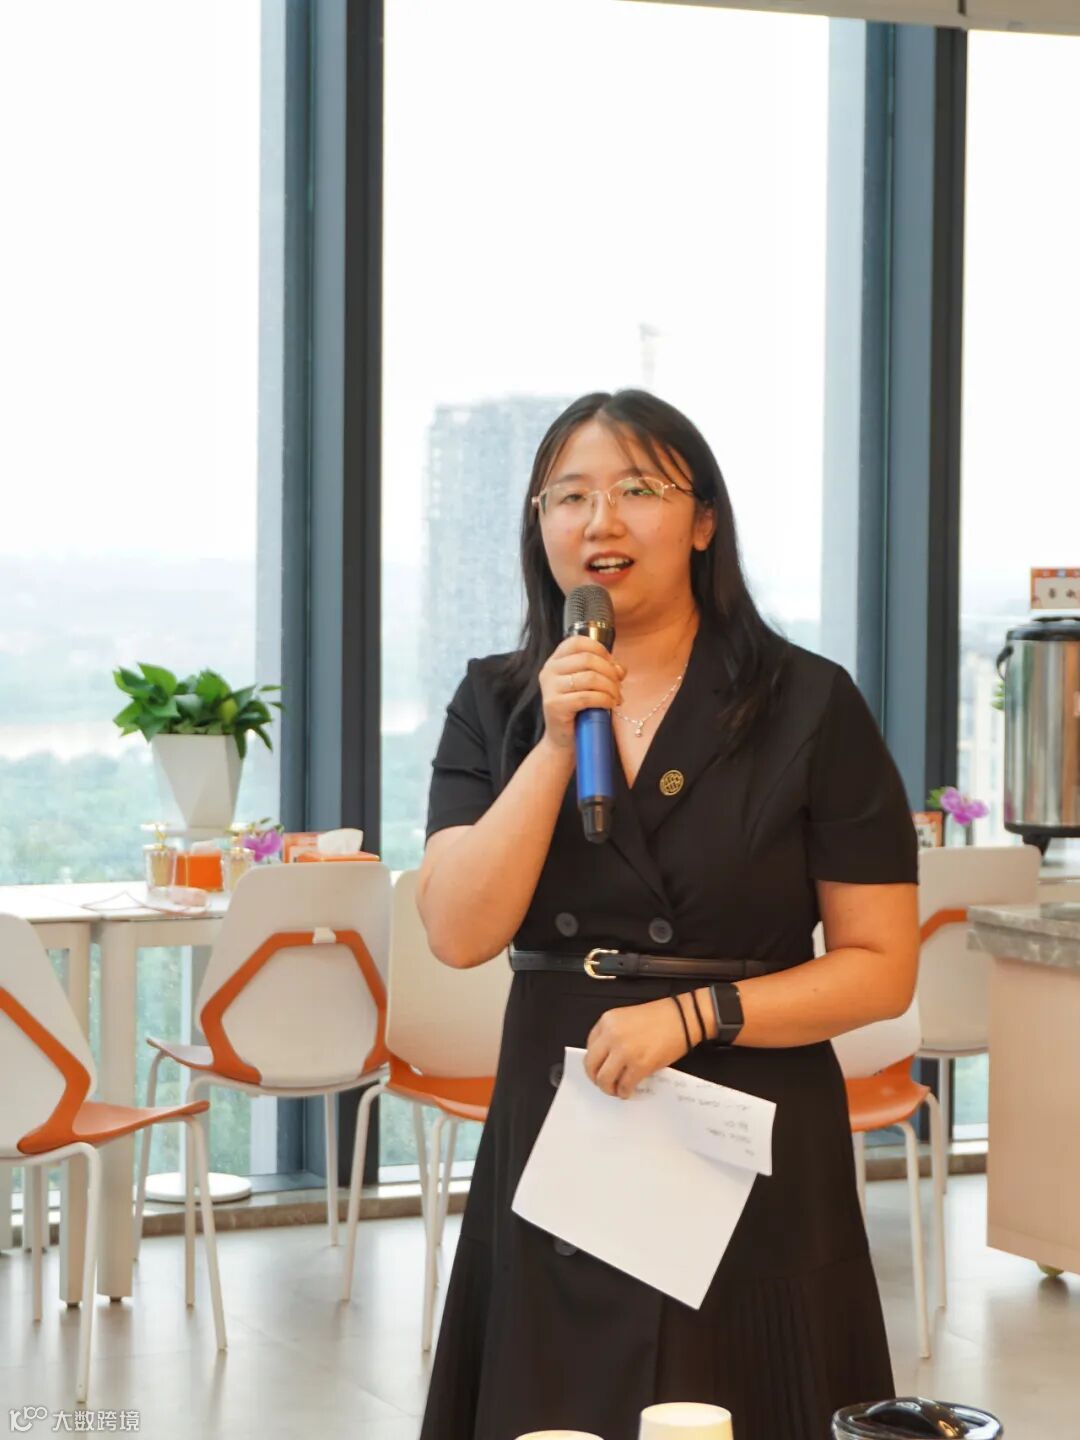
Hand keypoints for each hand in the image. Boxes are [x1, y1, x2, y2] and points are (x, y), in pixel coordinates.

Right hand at [538, 635, 625, 751]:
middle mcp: (549, 671)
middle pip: (587, 659)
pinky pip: (587, 697)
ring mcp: (549, 688)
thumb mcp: (590, 685)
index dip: (600, 650)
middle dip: (610, 672)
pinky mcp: (555, 705)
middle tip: (619, 687)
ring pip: (590, 677)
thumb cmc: (578, 710)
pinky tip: (610, 705)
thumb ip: (604, 670)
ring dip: (610, 688)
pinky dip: (605, 700)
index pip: (577, 642)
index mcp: (555, 661)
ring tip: (616, 698)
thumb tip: (620, 668)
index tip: (612, 665)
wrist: (564, 739)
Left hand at [584, 997, 689, 1099]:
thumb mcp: (627, 1018)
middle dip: (596, 1078)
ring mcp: (624, 1051)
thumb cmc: (661, 1017)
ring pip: (604, 1079)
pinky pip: (624, 1085)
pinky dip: (624, 1092)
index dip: (595, 1062)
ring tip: (616, 1089)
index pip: (589, 1047)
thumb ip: (613, 1034)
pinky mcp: (639, 1064)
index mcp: (607, 1021)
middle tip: (604, 1083)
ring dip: (608, 1088)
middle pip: (591, 1065)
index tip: (599, 1068)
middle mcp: (611, 1035)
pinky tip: (628, 1091)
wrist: (684, 1017)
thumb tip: (607, 1058)